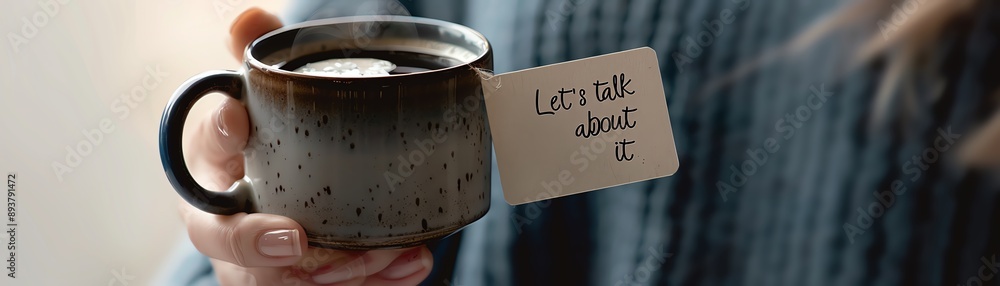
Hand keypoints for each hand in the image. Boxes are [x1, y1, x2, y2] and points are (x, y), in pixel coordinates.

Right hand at [179, 8, 432, 285]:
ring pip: (287, 282)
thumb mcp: (254, 104)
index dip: (216, 139)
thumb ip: (253, 63)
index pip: (200, 153)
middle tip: (299, 240)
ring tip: (390, 251)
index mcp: (210, 167)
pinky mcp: (297, 285)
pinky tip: (410, 264)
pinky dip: (376, 282)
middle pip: (232, 244)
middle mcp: (226, 223)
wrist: (270, 202)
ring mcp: (260, 264)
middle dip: (260, 245)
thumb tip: (251, 16)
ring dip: (341, 272)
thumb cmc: (260, 150)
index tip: (238, 121)